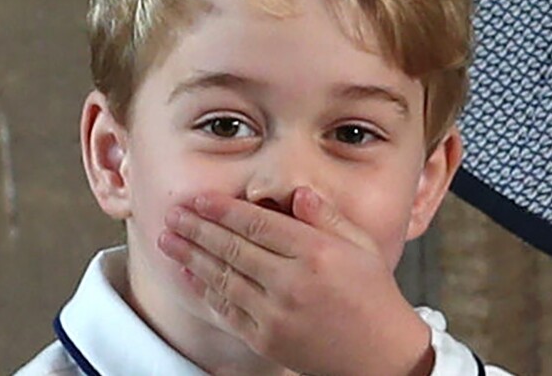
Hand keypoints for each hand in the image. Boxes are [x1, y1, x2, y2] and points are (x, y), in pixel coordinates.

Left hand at [158, 188, 432, 375]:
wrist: (382, 357)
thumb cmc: (373, 294)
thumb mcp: (361, 244)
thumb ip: (327, 216)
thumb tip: (297, 193)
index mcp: (316, 253)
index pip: (258, 223)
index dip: (223, 210)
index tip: (199, 199)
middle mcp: (291, 281)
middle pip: (233, 248)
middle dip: (198, 229)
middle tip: (173, 214)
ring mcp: (276, 314)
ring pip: (223, 277)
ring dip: (191, 257)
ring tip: (169, 240)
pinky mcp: (267, 340)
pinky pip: (227, 310)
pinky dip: (204, 291)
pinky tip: (188, 275)